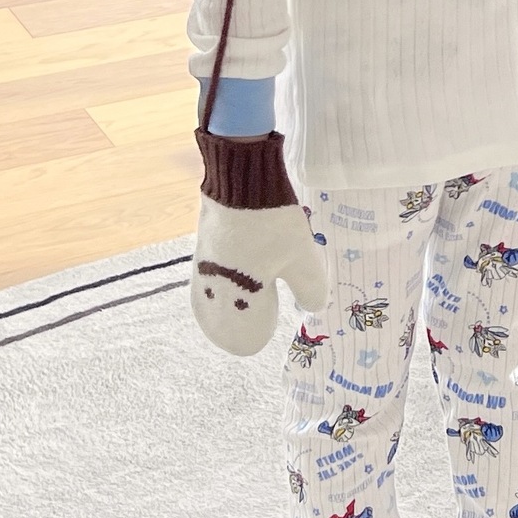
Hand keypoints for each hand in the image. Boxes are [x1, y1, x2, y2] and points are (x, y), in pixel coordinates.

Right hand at [190, 130, 328, 355]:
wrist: (241, 181)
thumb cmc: (274, 224)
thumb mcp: (302, 257)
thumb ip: (309, 287)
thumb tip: (314, 308)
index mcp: (239, 299)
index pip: (240, 336)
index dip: (257, 335)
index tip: (272, 326)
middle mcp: (214, 290)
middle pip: (218, 323)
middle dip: (237, 327)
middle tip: (258, 322)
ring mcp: (204, 269)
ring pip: (208, 303)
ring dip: (225, 310)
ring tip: (246, 306)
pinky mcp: (203, 250)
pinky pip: (206, 283)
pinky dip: (218, 290)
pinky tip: (233, 281)